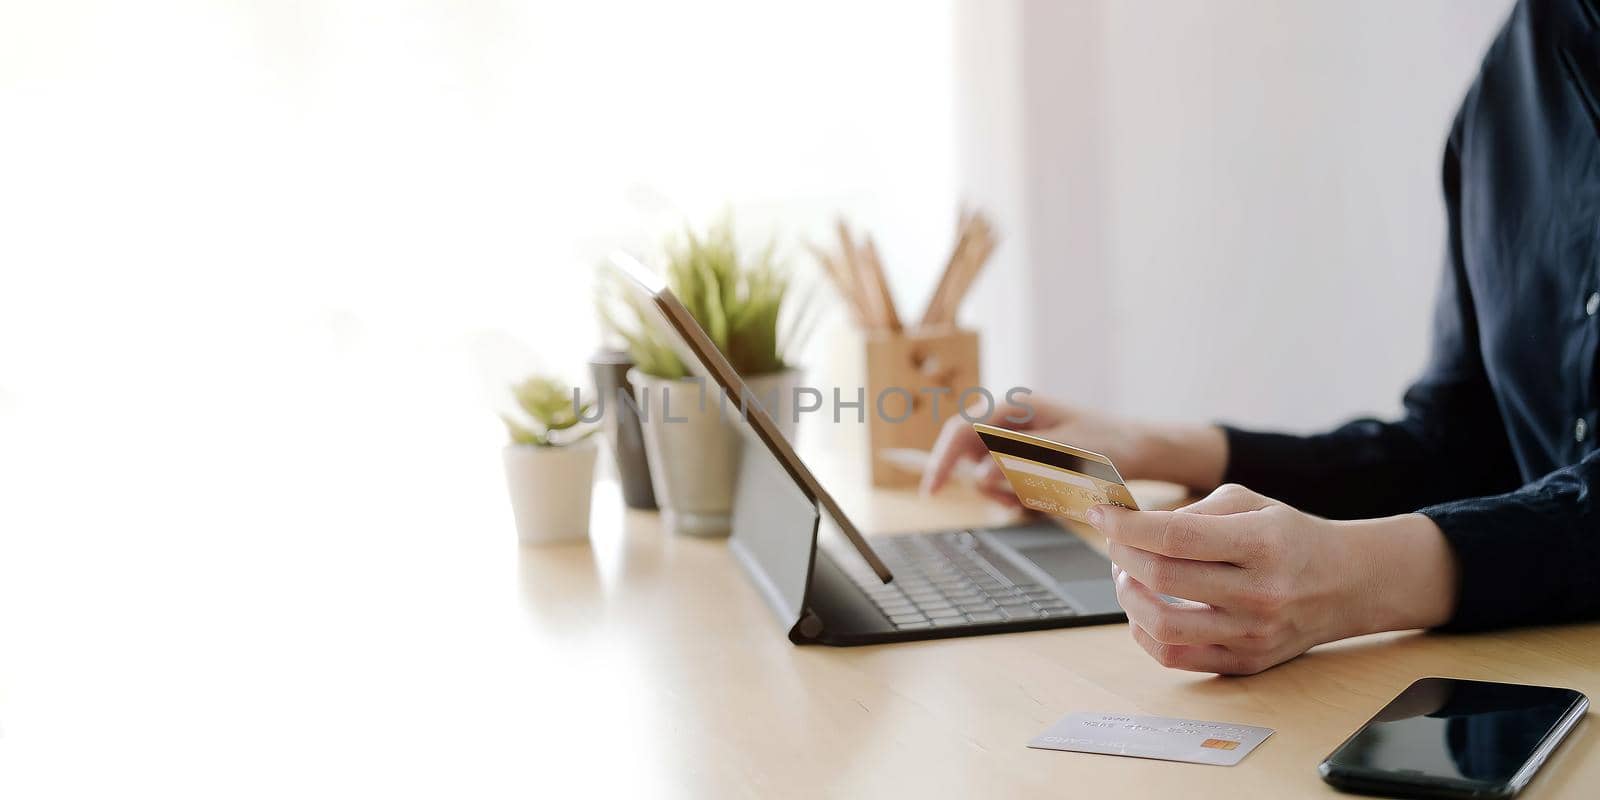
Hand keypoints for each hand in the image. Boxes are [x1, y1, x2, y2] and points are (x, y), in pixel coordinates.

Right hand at [919, 396, 1227, 502]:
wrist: (1140, 449)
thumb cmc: (1111, 444)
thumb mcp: (1069, 453)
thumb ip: (1022, 462)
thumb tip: (984, 475)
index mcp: (1015, 407)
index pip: (961, 430)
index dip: (941, 460)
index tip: (932, 491)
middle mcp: (1009, 421)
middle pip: (968, 455)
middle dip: (987, 483)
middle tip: (1018, 502)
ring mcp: (1015, 440)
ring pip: (984, 473)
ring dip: (1004, 492)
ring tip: (1041, 499)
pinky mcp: (1024, 458)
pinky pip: (1003, 482)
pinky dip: (1016, 495)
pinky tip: (1044, 499)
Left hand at [1087, 484, 1457, 674]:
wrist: (1350, 583)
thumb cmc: (1292, 538)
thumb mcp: (1251, 502)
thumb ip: (1193, 509)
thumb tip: (1135, 524)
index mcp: (1262, 543)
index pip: (1176, 536)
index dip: (1127, 526)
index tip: (1101, 514)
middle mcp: (1260, 592)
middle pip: (1163, 577)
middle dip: (1122, 555)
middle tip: (1115, 542)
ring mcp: (1253, 634)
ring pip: (1162, 624)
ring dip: (1127, 596)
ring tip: (1127, 576)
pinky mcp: (1246, 662)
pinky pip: (1175, 658)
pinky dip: (1144, 632)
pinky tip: (1143, 609)